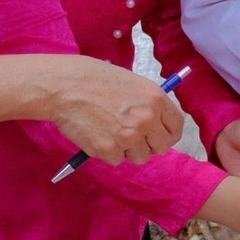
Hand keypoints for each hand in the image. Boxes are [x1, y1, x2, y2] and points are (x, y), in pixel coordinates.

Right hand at [45, 57, 183, 165]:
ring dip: (128, 150)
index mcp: (156, 99)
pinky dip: (107, 152)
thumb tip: (156, 122)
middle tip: (133, 138)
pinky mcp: (109, 150)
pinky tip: (97, 134)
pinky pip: (116, 160)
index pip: (176, 126)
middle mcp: (146, 119)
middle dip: (149, 145)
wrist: (63, 87)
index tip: (161, 136)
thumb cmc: (93, 79)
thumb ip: (147, 103)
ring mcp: (128, 136)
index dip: (169, 134)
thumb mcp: (131, 82)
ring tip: (111, 132)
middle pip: (162, 147)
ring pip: (140, 157)